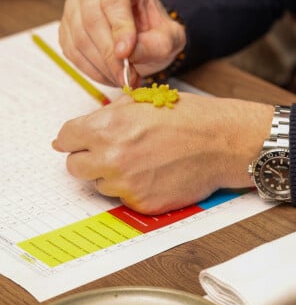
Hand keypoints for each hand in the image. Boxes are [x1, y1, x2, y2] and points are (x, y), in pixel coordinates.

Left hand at [52, 93, 273, 213]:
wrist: (221, 142)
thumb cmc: (188, 117)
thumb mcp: (144, 101)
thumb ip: (111, 115)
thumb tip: (84, 127)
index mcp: (108, 126)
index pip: (65, 138)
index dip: (73, 137)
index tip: (78, 139)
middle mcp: (111, 156)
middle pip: (74, 166)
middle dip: (87, 157)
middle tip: (109, 150)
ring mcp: (126, 183)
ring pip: (99, 183)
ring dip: (111, 173)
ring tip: (141, 159)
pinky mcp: (140, 203)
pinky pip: (123, 198)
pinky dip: (133, 187)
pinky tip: (154, 172)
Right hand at [59, 0, 186, 85]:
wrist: (145, 38)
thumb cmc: (157, 32)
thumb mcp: (170, 38)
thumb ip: (155, 44)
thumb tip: (127, 53)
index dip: (119, 26)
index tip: (127, 52)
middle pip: (92, 19)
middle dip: (109, 54)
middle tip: (127, 77)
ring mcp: (74, 5)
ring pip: (79, 38)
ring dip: (101, 66)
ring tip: (124, 79)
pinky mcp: (65, 28)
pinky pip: (71, 52)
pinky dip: (91, 70)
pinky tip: (110, 76)